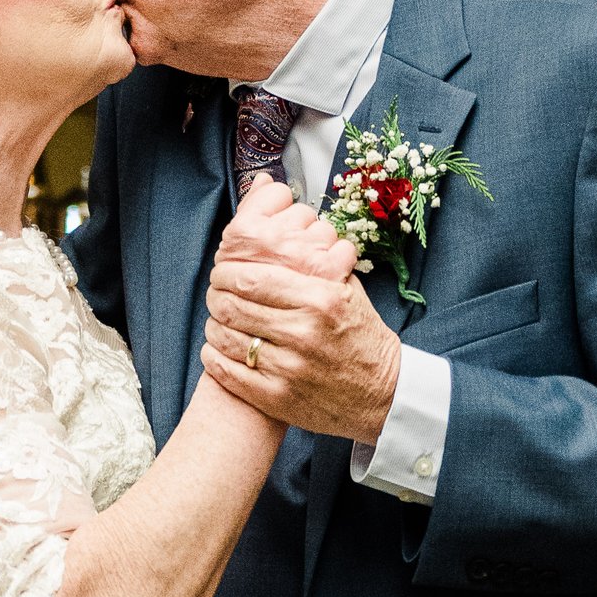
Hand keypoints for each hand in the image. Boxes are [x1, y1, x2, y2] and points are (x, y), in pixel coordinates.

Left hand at [202, 177, 402, 445]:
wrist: (382, 393)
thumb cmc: (359, 334)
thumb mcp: (346, 288)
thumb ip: (310, 256)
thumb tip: (269, 198)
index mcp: (321, 299)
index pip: (252, 276)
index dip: (226, 268)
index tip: (224, 267)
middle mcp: (303, 333)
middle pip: (232, 303)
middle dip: (216, 292)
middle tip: (217, 289)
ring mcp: (288, 369)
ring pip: (224, 336)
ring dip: (214, 321)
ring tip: (219, 316)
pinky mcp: (276, 398)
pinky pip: (226, 371)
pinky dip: (214, 354)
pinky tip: (220, 345)